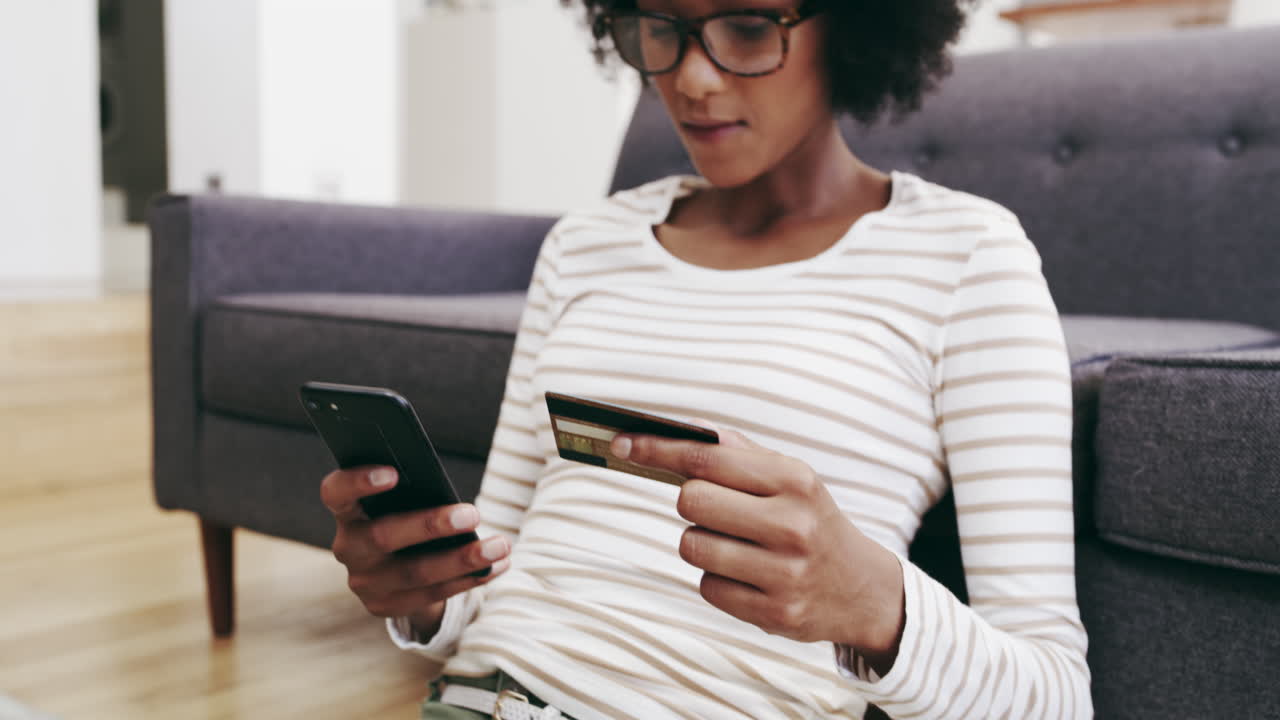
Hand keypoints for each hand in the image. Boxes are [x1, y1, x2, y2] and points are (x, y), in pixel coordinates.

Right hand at [320, 466, 510, 636]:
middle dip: (431, 525)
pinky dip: (469, 579)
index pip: (336, 492)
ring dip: (463, 559)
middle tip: (472, 513)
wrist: (392, 569)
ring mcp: (364, 581)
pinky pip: (432, 595)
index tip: (394, 472)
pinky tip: (498, 566)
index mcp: (346, 510)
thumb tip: (445, 489)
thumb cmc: (403, 516)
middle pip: (384, 536)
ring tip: (500, 545)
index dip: (358, 482)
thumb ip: (411, 493)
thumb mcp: (399, 502)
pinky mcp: (384, 606)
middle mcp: (348, 547)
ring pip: (416, 572)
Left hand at [612, 426, 904, 664]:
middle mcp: (792, 525)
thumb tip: (681, 432)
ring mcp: (784, 574)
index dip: (657, 450)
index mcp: (795, 480)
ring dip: (702, 542)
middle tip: (714, 508)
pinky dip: (716, 578)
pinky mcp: (774, 614)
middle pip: (690, 501)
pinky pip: (707, 586)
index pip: (707, 459)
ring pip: (692, 546)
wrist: (862, 589)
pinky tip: (747, 575)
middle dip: (691, 502)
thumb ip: (738, 453)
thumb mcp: (792, 478)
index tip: (621, 443)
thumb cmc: (811, 520)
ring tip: (737, 544)